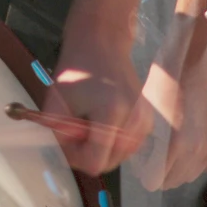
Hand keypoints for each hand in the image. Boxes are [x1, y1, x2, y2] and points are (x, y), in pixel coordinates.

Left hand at [42, 40, 150, 175]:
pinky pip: (128, 147)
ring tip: (87, 125)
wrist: (102, 43)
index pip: (96, 162)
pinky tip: (102, 124)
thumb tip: (68, 159)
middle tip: (74, 132)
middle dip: (88, 154)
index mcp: (112, 114)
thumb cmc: (77, 69)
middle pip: (109, 163)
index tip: (65, 141)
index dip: (76, 158)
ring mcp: (146, 122)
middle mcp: (135, 121)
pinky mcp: (149, 121)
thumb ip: (58, 136)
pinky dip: (113, 143)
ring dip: (101, 149)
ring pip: (119, 157)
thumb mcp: (56, 102)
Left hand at [131, 43, 206, 189]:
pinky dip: (187, 165)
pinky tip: (179, 149)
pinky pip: (197, 170)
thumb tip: (138, 168)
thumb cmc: (159, 93)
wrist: (187, 76)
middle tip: (151, 155)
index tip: (140, 163)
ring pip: (184, 178)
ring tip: (165, 152)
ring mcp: (204, 151)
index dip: (144, 174)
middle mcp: (191, 153)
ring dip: (173, 171)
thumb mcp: (142, 120)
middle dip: (158, 173)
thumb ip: (140, 148)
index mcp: (172, 146)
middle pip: (168, 183)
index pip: (154, 182)